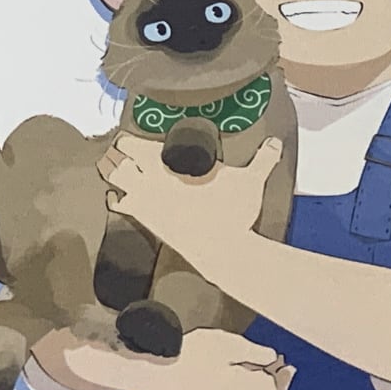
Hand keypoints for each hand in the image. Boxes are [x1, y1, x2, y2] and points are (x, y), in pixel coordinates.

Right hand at [34, 326, 293, 389]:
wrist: (153, 374)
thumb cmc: (187, 356)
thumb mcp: (225, 343)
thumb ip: (253, 352)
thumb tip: (272, 357)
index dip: (284, 378)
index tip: (287, 366)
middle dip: (271, 384)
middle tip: (273, 368)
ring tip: (253, 373)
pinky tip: (232, 381)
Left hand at [99, 132, 284, 264]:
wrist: (224, 251)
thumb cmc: (233, 214)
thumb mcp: (250, 182)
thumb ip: (262, 160)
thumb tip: (275, 143)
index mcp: (171, 164)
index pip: (135, 145)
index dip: (130, 140)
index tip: (130, 137)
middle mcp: (153, 181)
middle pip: (120, 159)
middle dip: (119, 154)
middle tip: (122, 151)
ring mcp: (148, 203)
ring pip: (116, 180)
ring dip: (115, 173)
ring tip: (116, 168)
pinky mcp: (148, 222)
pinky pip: (122, 206)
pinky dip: (119, 199)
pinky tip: (118, 198)